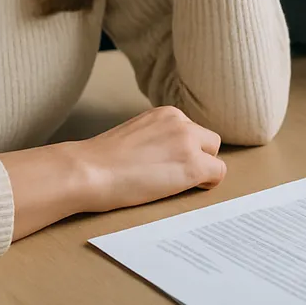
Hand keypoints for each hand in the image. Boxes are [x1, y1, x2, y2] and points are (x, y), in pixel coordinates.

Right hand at [72, 105, 226, 213]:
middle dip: (198, 157)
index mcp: (166, 114)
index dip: (184, 150)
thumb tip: (166, 153)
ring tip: (177, 184)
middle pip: (208, 140)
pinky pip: (218, 173)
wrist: (87, 170)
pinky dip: (208, 183)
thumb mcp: (135, 135)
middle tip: (175, 176)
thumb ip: (156, 136)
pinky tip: (188, 190)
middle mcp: (181, 121)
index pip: (191, 130)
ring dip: (202, 169)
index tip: (169, 164)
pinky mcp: (193, 164)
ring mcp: (188, 141)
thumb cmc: (99, 161)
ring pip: (214, 155)